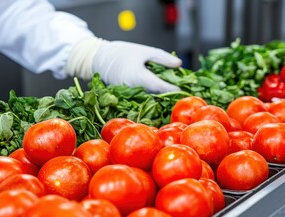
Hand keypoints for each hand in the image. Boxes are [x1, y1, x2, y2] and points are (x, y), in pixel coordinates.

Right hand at [66, 38, 181, 92]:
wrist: (100, 59)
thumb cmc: (122, 53)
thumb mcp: (144, 51)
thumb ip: (162, 58)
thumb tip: (179, 64)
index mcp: (139, 77)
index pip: (161, 87)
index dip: (173, 89)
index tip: (184, 88)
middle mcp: (134, 90)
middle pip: (157, 95)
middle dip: (169, 94)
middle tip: (183, 91)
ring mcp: (129, 96)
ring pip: (150, 98)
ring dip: (161, 96)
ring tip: (172, 92)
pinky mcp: (126, 98)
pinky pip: (142, 98)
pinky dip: (151, 96)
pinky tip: (159, 93)